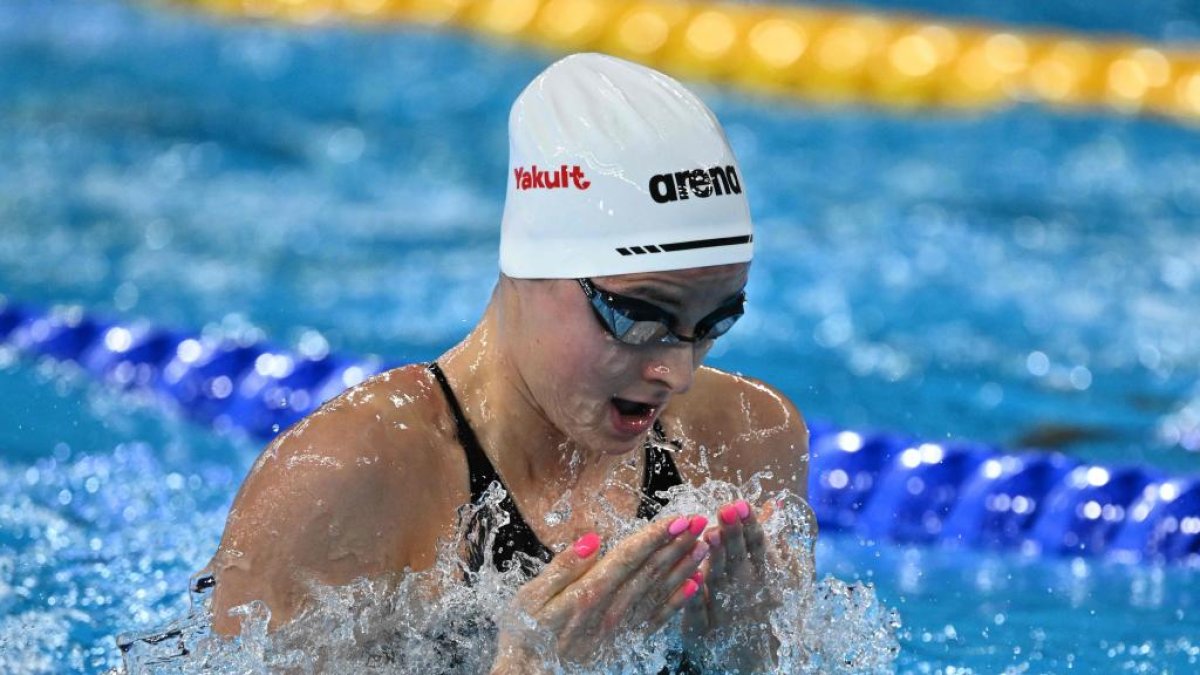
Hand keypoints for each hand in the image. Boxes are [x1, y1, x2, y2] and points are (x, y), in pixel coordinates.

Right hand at [491, 514, 711, 671]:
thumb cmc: (525, 631)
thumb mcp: (531, 596)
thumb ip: (563, 566)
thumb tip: (592, 539)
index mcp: (588, 593)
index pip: (629, 557)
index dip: (655, 536)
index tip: (677, 517)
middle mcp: (610, 610)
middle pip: (650, 571)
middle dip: (677, 544)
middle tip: (701, 520)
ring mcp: (621, 627)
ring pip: (660, 592)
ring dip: (684, 567)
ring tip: (705, 545)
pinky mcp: (625, 641)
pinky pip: (658, 619)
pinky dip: (679, 602)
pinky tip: (696, 586)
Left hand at [681, 500, 782, 671]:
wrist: (751, 661)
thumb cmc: (761, 608)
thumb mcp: (774, 573)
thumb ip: (769, 537)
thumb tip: (776, 503)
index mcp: (764, 577)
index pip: (758, 547)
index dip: (750, 526)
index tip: (742, 504)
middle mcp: (747, 593)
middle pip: (739, 560)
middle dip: (733, 535)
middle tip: (726, 511)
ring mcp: (727, 611)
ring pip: (720, 582)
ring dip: (716, 559)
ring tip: (709, 535)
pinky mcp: (704, 631)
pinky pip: (699, 613)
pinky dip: (697, 598)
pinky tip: (692, 581)